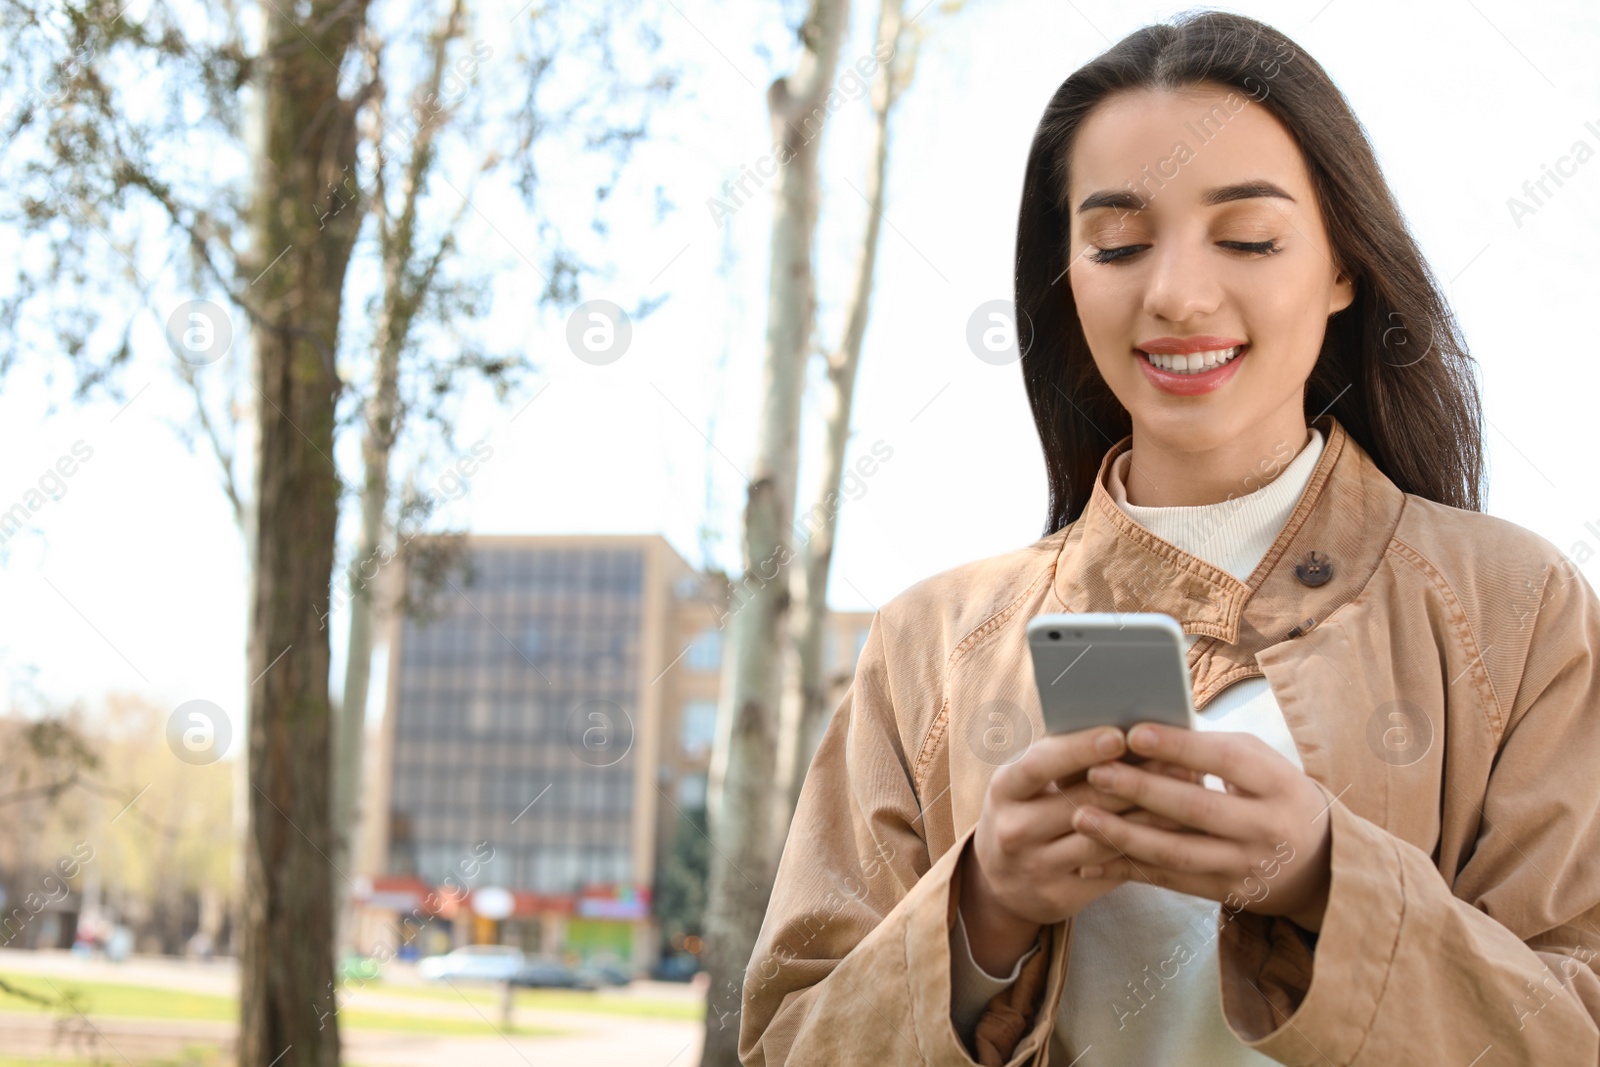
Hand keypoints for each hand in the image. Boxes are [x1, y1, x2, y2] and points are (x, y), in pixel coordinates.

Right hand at [961, 725, 1200, 973]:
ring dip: (1151, 813)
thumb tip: (1125, 729)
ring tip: (1188, 790)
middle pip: (1083, 802)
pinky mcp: (1061, 897)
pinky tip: (1177, 829)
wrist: (1001, 882)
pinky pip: (1113, 868)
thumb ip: (1062, 760)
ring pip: (1106, 838)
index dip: (1079, 749)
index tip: (1119, 734)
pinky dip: (1147, 846)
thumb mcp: (1026, 784)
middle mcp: (1014, 830)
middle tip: (1179, 757)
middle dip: (1135, 778)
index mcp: (1003, 789)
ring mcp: (1037, 868)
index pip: (1040, 765)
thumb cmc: (1026, 812)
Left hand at [1068, 723, 1332, 930]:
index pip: (1225, 761)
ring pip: (1178, 852)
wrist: (1319, 863)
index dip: (1178, 748)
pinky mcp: (1225, 893)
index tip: (1133, 733)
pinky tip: (1088, 861)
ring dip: (1124, 835)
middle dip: (1141, 790)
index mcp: (1277, 783)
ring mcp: (1246, 865)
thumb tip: (1148, 732)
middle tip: (1096, 772)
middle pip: (1196, 809)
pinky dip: (1127, 870)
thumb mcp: (1263, 763)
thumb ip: (1214, 749)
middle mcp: (1266, 827)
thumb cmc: (1274, 794)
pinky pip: (1170, 881)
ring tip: (1082, 816)